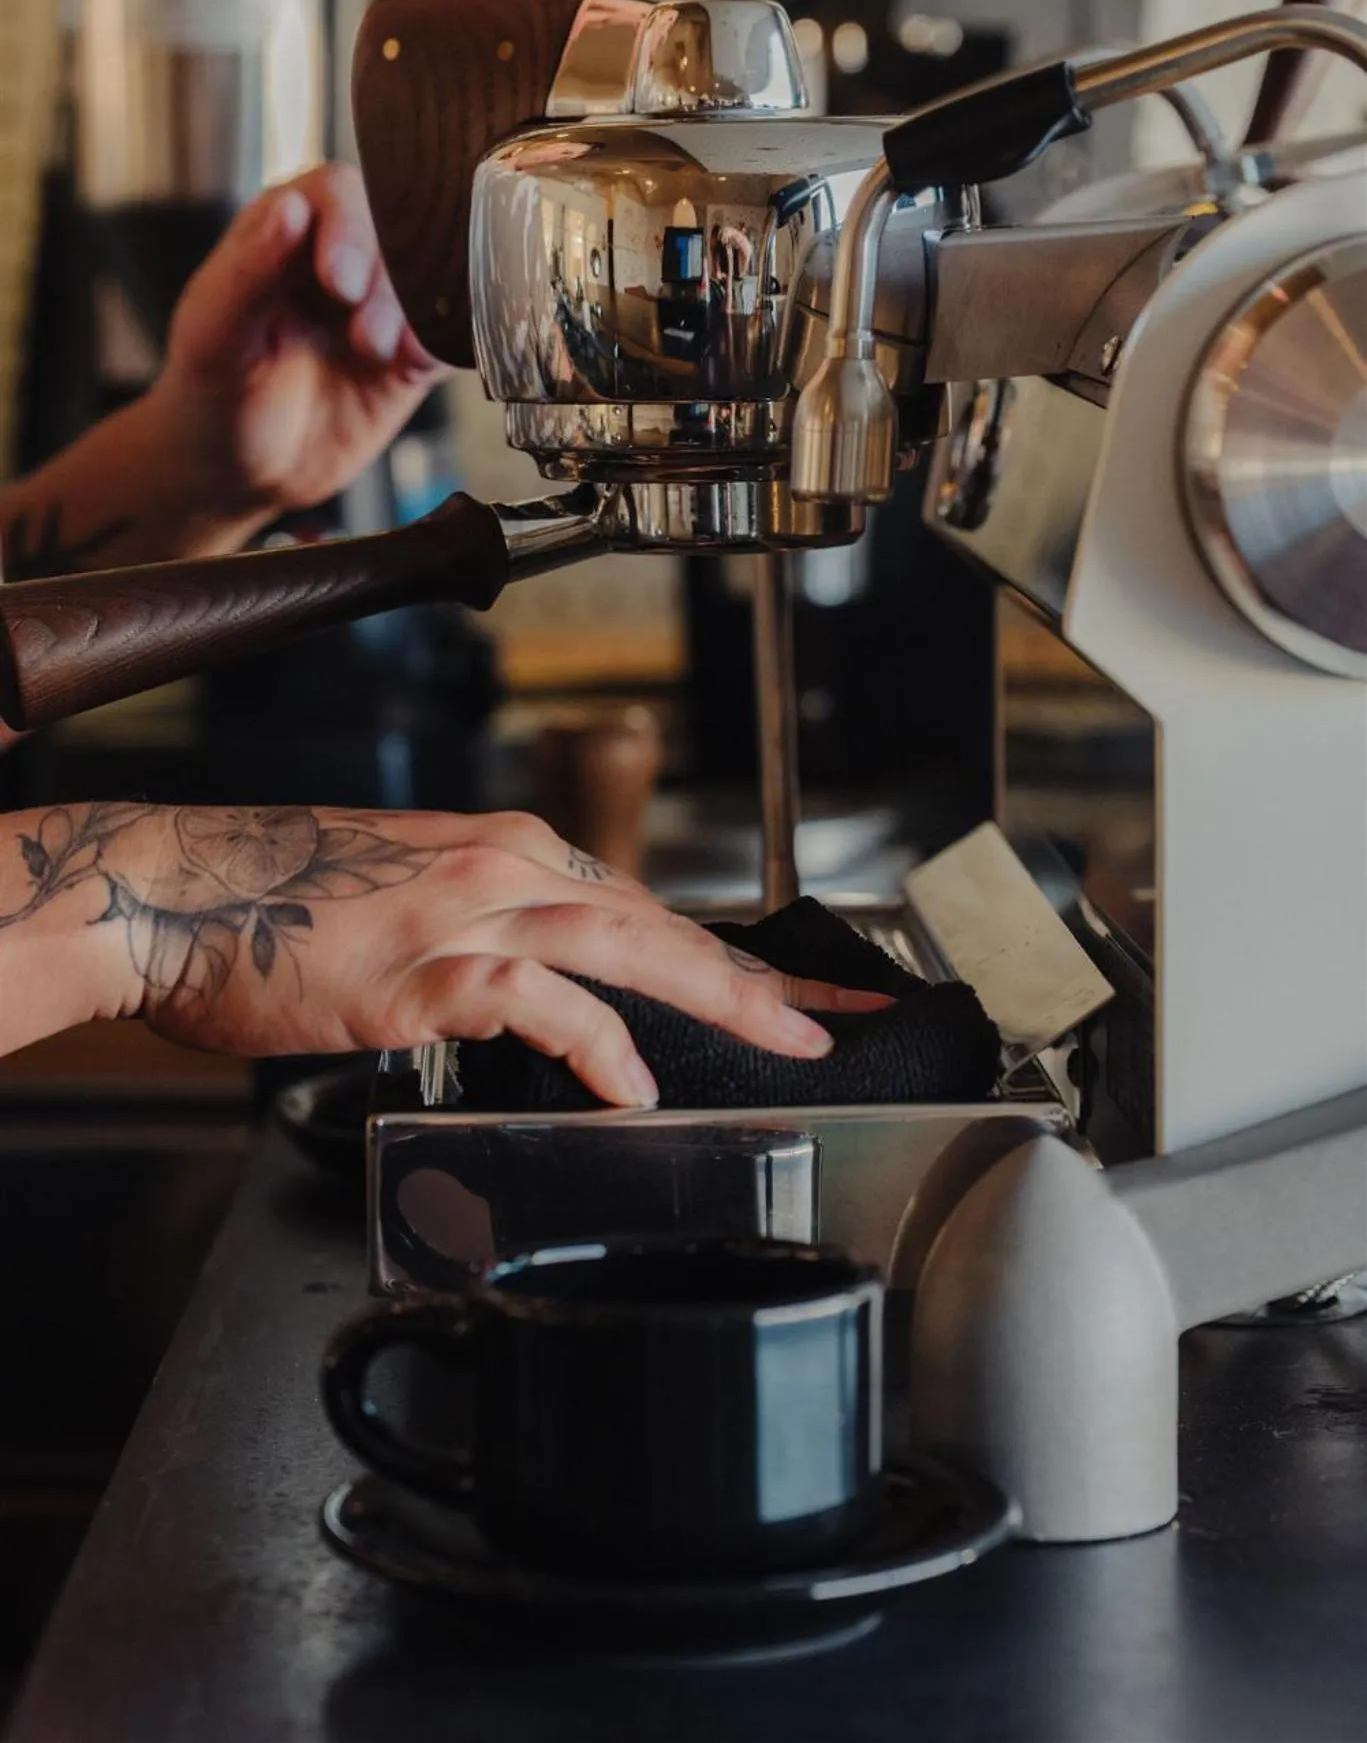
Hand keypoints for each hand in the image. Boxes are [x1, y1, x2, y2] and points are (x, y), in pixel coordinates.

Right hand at [0, 805, 889, 1105]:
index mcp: (506, 853)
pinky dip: (599, 1042)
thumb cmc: (282, 905)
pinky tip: (638, 1083)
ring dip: (720, 998)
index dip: (727, 954)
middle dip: (763, 975)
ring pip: (630, 947)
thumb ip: (490, 945)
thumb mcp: (410, 907)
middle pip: (664, 923)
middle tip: (840, 1014)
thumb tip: (547, 996)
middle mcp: (505, 868)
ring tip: (792, 1042)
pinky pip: (540, 1002)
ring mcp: (469, 912)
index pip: (645, 907)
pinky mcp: (428, 966)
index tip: (794, 987)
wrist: (182, 888)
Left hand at [146, 164, 442, 528]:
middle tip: (363, 332)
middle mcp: (341, 259)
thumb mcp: (214, 334)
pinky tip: (410, 367)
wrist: (240, 474)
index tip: (338, 282)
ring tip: (375, 353)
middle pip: (396, 229)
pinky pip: (446, 335)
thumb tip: (291, 207)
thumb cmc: (212, 395)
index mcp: (285, 233)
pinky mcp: (410, 357)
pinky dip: (441, 344)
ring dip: (412, 312)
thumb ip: (249, 270)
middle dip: (386, 277)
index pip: (337, 194)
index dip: (349, 228)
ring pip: (427, 279)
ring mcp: (380, 307)